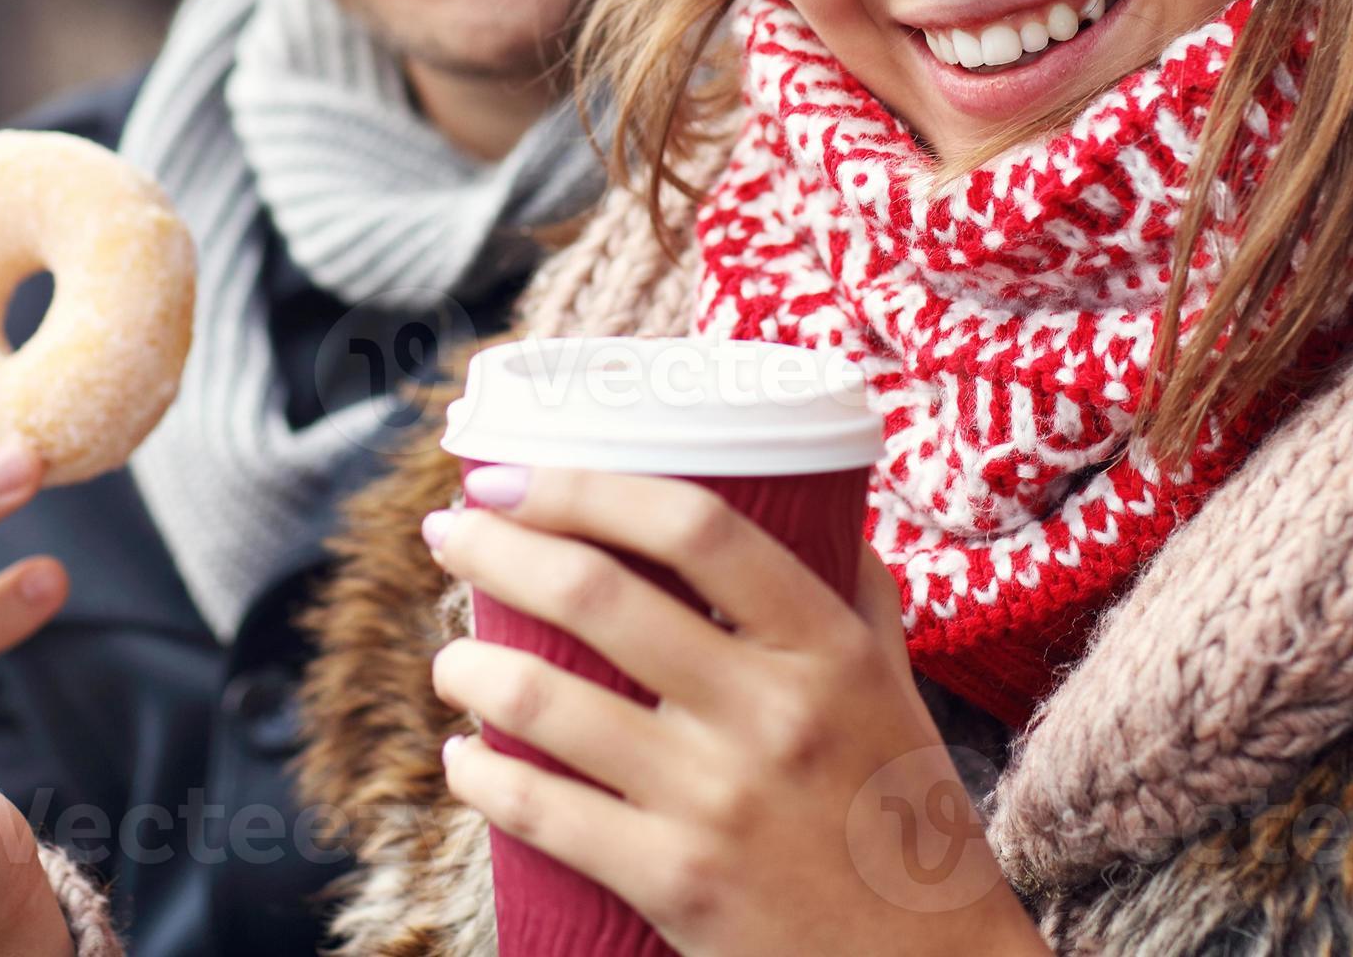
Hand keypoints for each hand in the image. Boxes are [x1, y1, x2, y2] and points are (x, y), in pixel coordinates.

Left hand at [423, 467, 1052, 956]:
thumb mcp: (895, 690)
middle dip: (494, 549)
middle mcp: (770, 711)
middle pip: (595, 593)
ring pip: (544, 701)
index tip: (513, 472)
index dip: (585, 486)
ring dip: (468, 666)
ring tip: (451, 658)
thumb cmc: (902, 818)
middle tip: (450, 532)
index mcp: (825, 647)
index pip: (693, 524)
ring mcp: (717, 800)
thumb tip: (811, 501)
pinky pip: (540, 809)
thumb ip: (852, 595)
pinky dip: (479, 775)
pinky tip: (463, 759)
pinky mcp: (674, 881)